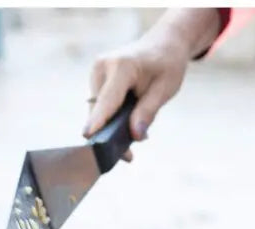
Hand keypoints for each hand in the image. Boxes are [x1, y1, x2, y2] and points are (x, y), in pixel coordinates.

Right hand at [84, 33, 192, 161]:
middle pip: (100, 110)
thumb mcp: (165, 89)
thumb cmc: (167, 65)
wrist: (163, 45)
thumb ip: (148, 112)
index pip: (108, 99)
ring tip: (133, 139)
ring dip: (111, 128)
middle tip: (130, 157)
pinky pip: (100, 106)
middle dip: (110, 134)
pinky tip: (128, 125)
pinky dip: (111, 119)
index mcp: (122, 66)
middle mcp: (102, 67)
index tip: (88, 136)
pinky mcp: (96, 80)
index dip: (99, 120)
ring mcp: (96, 72)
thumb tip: (135, 136)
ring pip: (98, 111)